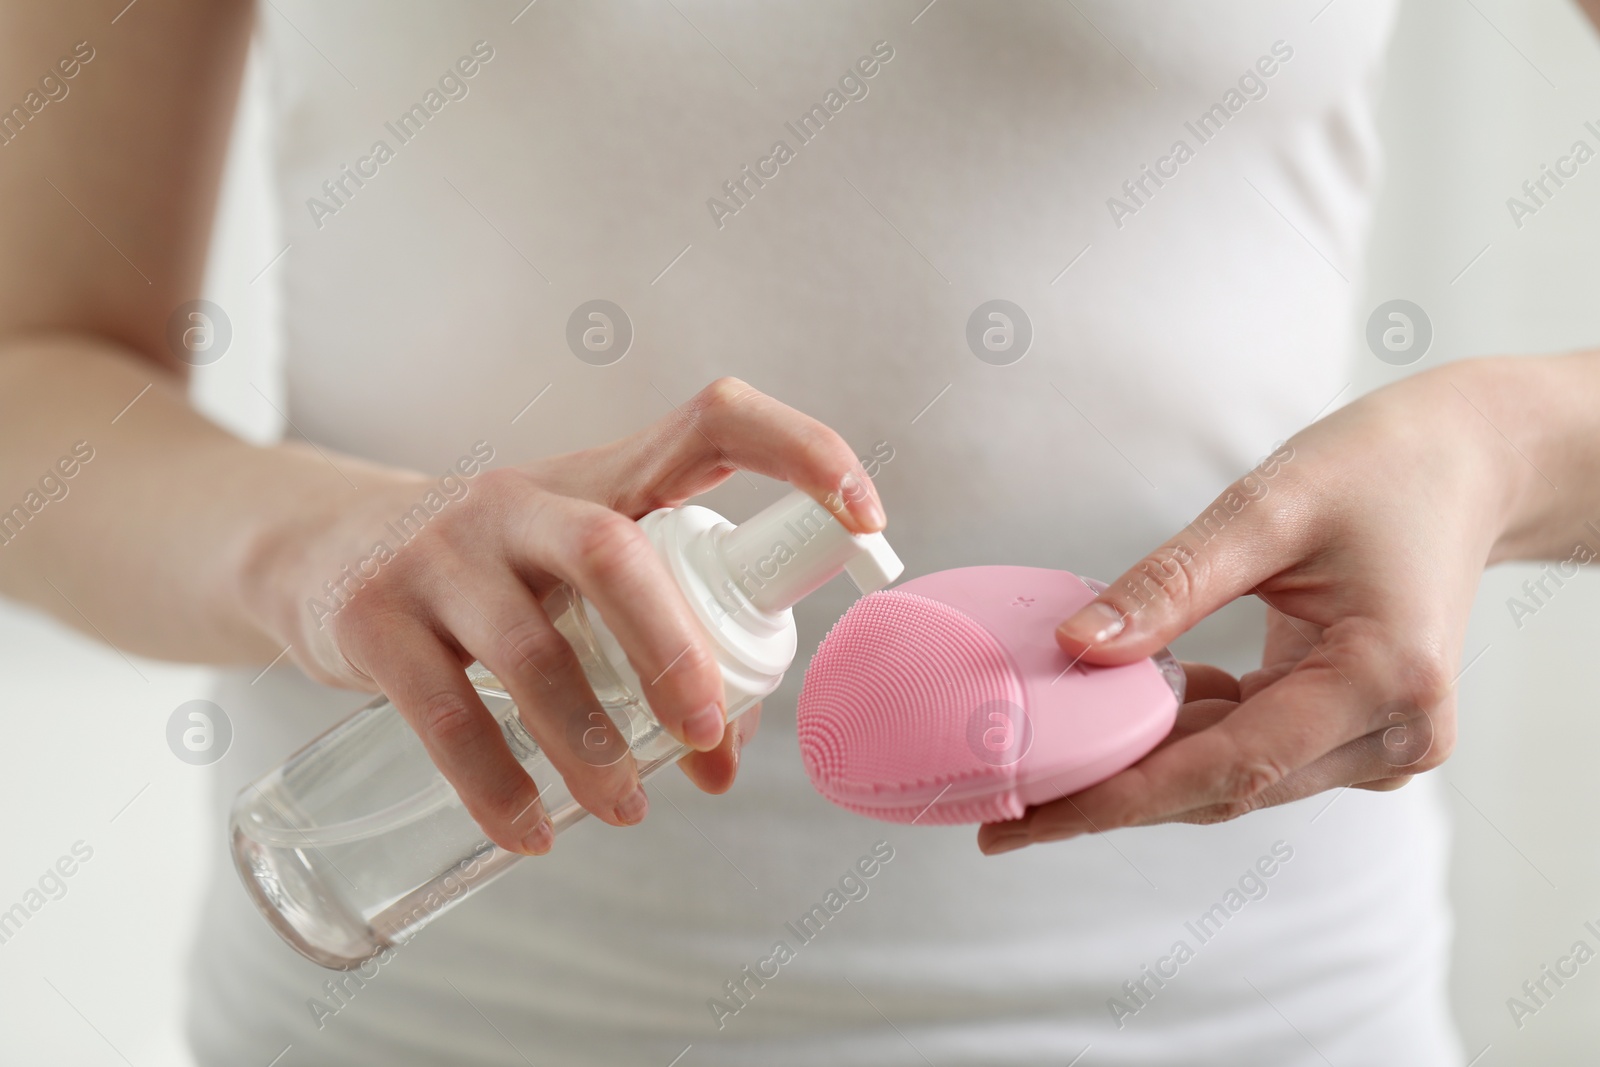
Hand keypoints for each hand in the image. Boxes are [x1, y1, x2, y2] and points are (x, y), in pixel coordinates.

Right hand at [241, 378, 883, 855]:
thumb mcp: (576, 585)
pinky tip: (531, 832)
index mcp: (600, 477)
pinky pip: (445, 715)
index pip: (711, 421)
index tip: (866, 517)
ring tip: (626, 810)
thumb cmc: (495, 575)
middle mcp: (521, 501)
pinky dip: (497, 786)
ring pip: (530, 649)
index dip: (799, 450)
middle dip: (673, 650)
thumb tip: (721, 763)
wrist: (321, 553)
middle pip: (612, 550)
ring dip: (588, 746)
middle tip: (705, 733)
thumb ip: (657, 650)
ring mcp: (440, 553)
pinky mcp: (375, 619)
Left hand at [978, 361, 1529, 853]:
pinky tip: (1125, 706)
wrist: (1465, 467)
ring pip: (1231, 776)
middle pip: (1224, 786)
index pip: (1226, 766)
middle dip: (1111, 794)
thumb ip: (1170, 585)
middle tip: (1004, 808)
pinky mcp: (1352, 730)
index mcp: (1383, 682)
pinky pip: (1249, 747)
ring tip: (1043, 762)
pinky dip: (1182, 733)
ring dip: (1141, 765)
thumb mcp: (1267, 509)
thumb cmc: (1381, 471)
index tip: (1027, 818)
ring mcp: (1377, 743)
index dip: (1118, 799)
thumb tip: (1077, 648)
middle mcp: (1390, 737)